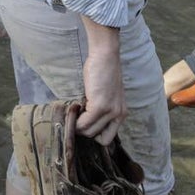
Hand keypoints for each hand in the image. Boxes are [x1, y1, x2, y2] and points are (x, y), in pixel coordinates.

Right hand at [75, 24, 126, 144]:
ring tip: (73, 113)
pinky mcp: (100, 107)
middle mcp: (118, 115)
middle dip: (83, 131)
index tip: (84, 125)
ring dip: (77, 126)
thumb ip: (100, 110)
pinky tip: (73, 110)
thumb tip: (84, 122)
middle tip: (75, 119)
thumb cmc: (103, 72)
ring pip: (89, 132)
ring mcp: (110, 112)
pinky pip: (83, 123)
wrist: (105, 56)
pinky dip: (75, 121)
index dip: (93, 134)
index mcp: (121, 114)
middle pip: (96, 137)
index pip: (107, 138)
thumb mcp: (106, 95)